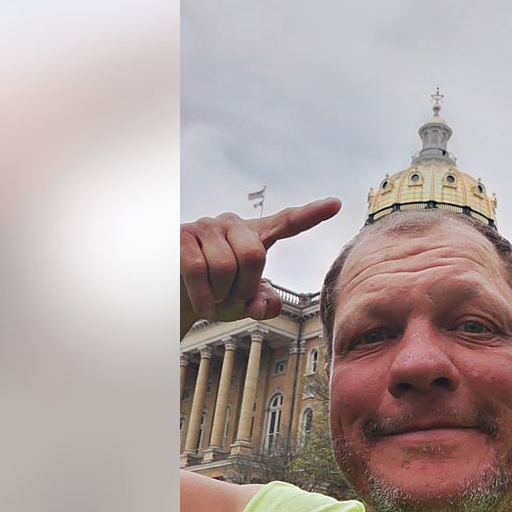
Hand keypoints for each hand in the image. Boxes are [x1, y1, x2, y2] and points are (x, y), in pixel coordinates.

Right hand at [180, 197, 340, 334]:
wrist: (175, 297)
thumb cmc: (215, 294)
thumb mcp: (244, 303)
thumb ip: (264, 303)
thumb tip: (265, 307)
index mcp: (255, 236)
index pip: (288, 222)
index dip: (312, 214)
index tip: (336, 204)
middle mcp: (232, 224)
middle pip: (255, 255)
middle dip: (244, 287)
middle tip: (233, 298)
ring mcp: (206, 226)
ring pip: (224, 266)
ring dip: (220, 294)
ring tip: (214, 298)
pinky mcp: (181, 236)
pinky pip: (199, 269)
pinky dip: (203, 296)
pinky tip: (202, 303)